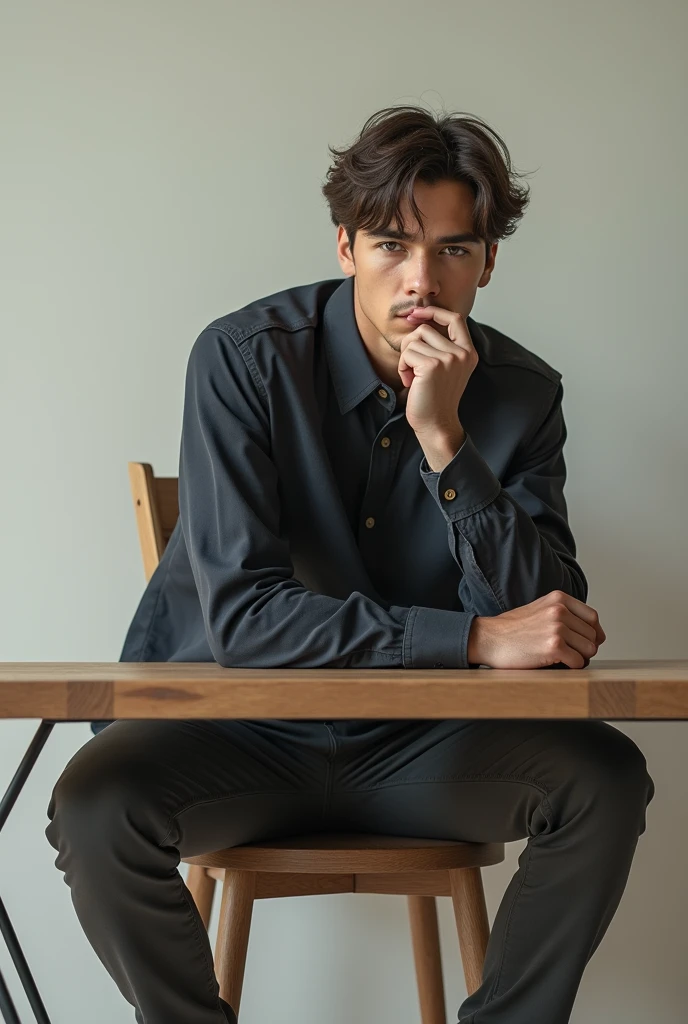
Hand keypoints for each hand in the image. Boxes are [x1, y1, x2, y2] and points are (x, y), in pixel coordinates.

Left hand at [398, 305, 477, 437]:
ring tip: (413, 375)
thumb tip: (417, 318)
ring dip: (406, 357)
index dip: (434, 312)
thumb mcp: (446, 368)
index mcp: (469, 352)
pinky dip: (402, 367)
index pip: (455, 318)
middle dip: (411, 345)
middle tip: (412, 366)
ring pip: (414, 340)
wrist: (436, 423)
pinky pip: (407, 353)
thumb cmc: (436, 397)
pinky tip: (410, 381)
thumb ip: (441, 345)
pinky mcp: (432, 366)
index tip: (416, 314)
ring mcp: (448, 359)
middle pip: (426, 329)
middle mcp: (462, 353)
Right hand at [467, 590, 606, 668]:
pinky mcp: (553, 646)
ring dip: (579, 658)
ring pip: (589, 649)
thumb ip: (564, 614)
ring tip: (562, 658)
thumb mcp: (540, 609)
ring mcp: (557, 627)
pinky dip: (571, 667)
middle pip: (593, 635)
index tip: (587, 643)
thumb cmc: (512, 629)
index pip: (592, 617)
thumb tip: (594, 633)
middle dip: (584, 648)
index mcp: (558, 599)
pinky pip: (578, 662)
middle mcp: (560, 610)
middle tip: (569, 654)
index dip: (593, 634)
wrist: (488, 639)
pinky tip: (555, 663)